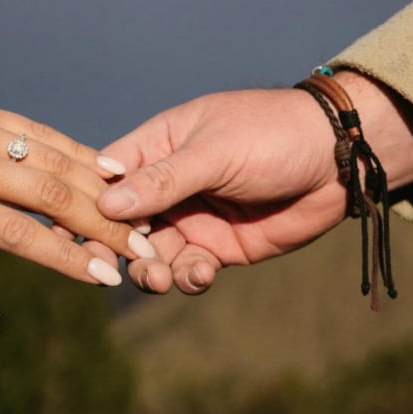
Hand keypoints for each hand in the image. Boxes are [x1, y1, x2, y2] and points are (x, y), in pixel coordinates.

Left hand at [0, 92, 155, 313]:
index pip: (14, 232)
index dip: (63, 257)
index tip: (104, 278)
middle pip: (47, 194)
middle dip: (101, 226)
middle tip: (142, 252)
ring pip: (55, 160)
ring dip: (102, 194)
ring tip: (140, 221)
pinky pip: (45, 134)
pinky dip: (82, 155)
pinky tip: (113, 176)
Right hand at [97, 73, 412, 294]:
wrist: (338, 159)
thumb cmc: (274, 134)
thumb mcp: (216, 151)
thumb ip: (164, 180)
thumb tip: (107, 205)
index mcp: (156, 148)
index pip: (107, 179)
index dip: (88, 206)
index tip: (74, 233)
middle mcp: (166, 186)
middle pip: (122, 225)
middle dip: (120, 248)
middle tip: (121, 266)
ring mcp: (190, 218)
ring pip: (151, 254)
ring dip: (151, 270)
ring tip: (162, 278)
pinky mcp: (216, 247)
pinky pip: (188, 269)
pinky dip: (188, 277)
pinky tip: (201, 274)